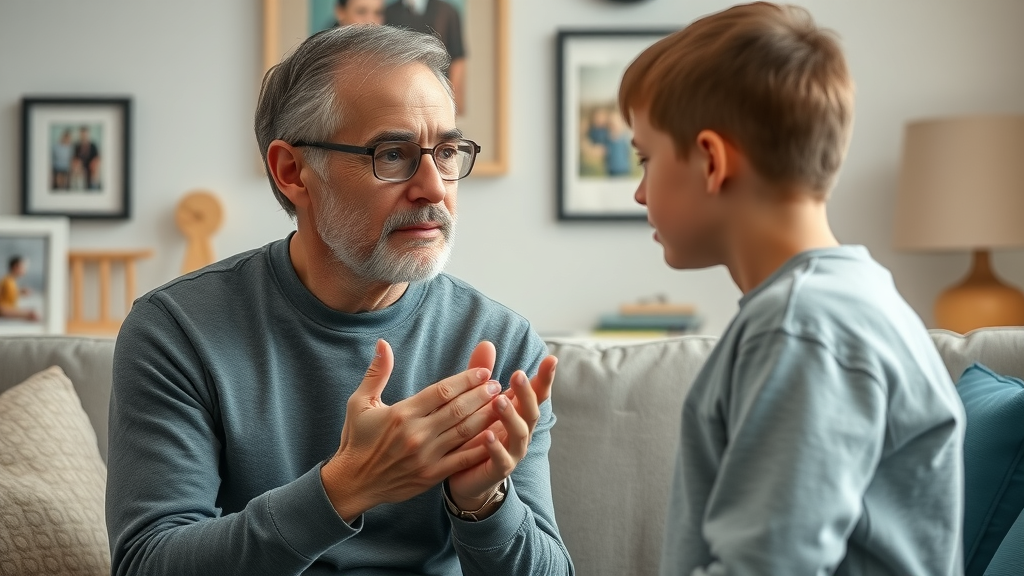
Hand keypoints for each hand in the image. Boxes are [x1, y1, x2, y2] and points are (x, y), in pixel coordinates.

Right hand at [320, 339, 504, 522]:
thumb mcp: (360, 403)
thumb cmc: (356, 440)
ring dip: (485, 416)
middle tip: (497, 385)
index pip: (442, 391)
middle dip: (481, 395)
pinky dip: (482, 446)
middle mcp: (416, 433)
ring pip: (464, 432)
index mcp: (402, 413)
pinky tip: (496, 436)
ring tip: (501, 404)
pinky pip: (462, 459)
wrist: (353, 482)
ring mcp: (426, 456)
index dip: (466, 380)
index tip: (483, 372)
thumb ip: (377, 373)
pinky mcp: (431, 474)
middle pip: (458, 409)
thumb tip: (383, 343)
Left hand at [446, 346, 557, 511]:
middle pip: (531, 411)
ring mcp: (513, 452)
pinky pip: (501, 459)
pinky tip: (487, 435)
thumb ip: (482, 375)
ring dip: (511, 417)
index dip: (545, 377)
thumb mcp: (478, 402)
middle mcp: (521, 431)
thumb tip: (486, 343)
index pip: (537, 393)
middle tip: (517, 375)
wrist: (466, 476)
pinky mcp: (498, 470)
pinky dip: (496, 447)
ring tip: (499, 401)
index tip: (551, 358)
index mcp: (519, 413)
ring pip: (519, 434)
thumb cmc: (474, 434)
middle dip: (526, 393)